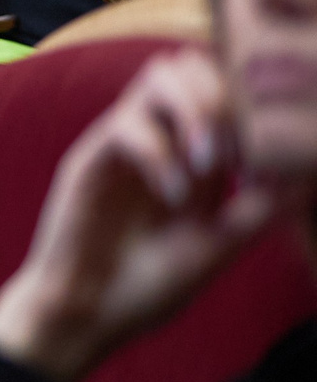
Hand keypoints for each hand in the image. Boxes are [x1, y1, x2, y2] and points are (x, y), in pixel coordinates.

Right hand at [0, 51, 302, 381]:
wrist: (86, 316)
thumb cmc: (145, 287)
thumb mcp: (216, 249)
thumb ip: (255, 212)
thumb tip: (303, 178)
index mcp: (189, 154)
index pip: (223, 90)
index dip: (253, 109)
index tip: (269, 157)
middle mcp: (158, 137)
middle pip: (192, 65)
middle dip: (227, 99)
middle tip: (238, 154)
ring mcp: (122, 143)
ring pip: (159, 76)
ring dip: (194, 110)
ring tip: (209, 163)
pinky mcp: (90, 158)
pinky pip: (127, 126)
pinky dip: (160, 153)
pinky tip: (173, 196)